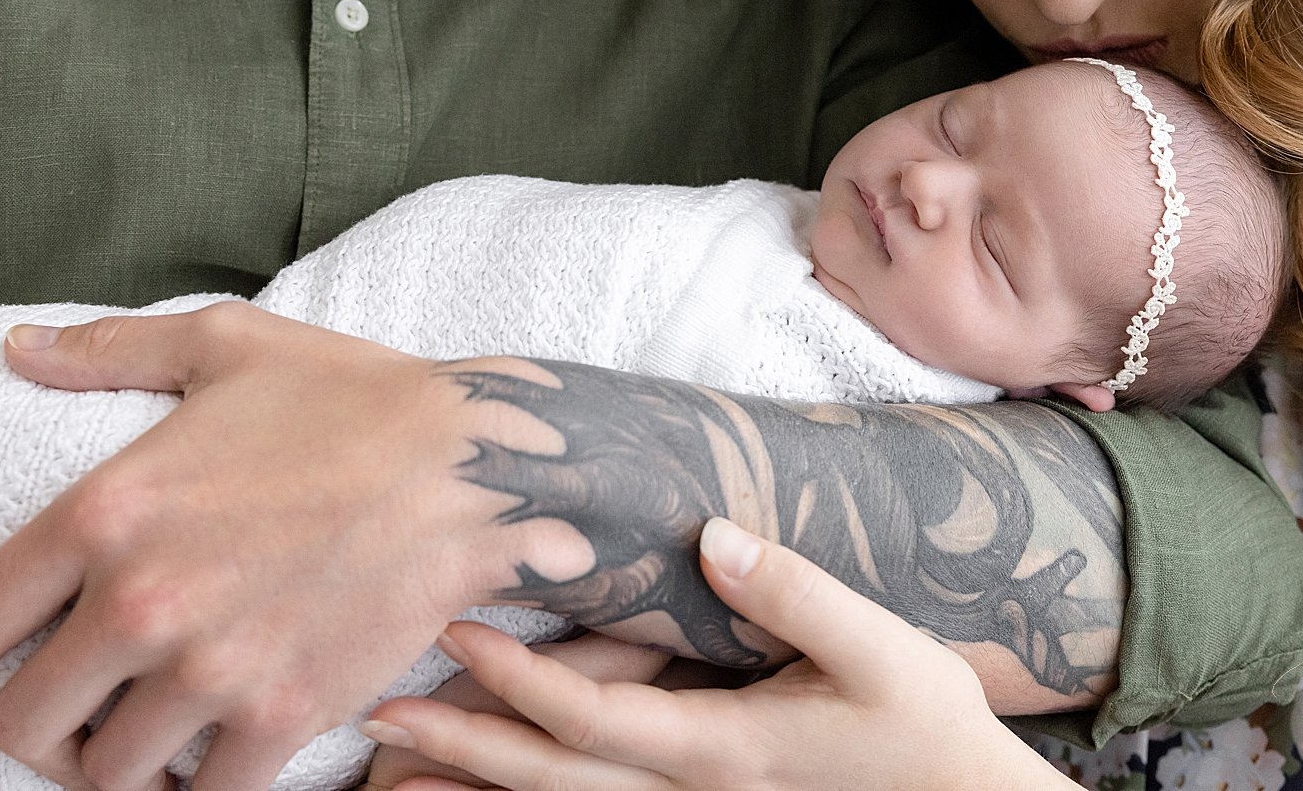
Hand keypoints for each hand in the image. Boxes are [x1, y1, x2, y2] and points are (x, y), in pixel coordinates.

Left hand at [0, 303, 564, 790]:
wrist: (471, 463)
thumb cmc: (348, 396)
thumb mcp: (222, 345)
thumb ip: (108, 351)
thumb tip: (17, 349)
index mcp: (107, 508)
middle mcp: (143, 599)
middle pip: (27, 724)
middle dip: (33, 732)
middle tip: (60, 723)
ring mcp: (213, 667)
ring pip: (107, 775)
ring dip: (113, 766)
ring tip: (134, 744)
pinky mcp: (283, 713)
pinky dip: (196, 787)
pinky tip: (204, 761)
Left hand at [362, 519, 1080, 790]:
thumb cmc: (925, 725)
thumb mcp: (878, 650)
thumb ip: (797, 595)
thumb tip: (713, 537)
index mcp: (721, 750)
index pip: (593, 722)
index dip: (518, 684)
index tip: (455, 630)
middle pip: (552, 780)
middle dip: (464, 748)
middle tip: (377, 715)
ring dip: (480, 786)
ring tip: (398, 770)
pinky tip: (491, 785)